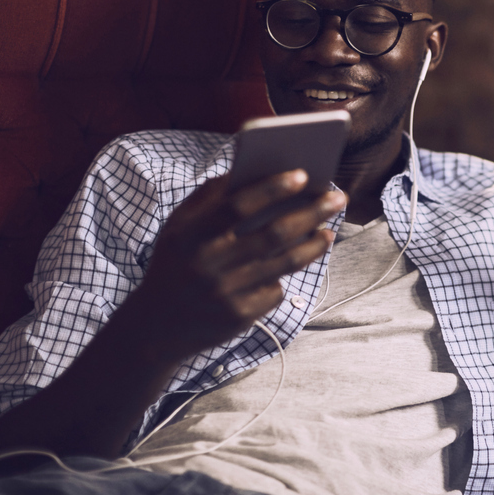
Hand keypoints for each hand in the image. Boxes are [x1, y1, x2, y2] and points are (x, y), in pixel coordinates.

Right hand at [122, 170, 345, 364]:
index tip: (304, 174)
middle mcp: (208, 262)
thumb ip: (211, 196)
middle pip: (273, 233)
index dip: (272, 188)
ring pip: (284, 263)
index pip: (238, 205)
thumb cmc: (178, 262)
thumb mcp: (180, 227)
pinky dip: (284, 277)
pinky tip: (290, 266)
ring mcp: (224, 292)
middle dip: (312, 212)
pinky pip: (275, 290)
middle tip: (339, 198)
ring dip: (314, 244)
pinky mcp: (238, 317)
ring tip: (329, 231)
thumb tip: (253, 167)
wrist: (155, 327)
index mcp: (191, 233)